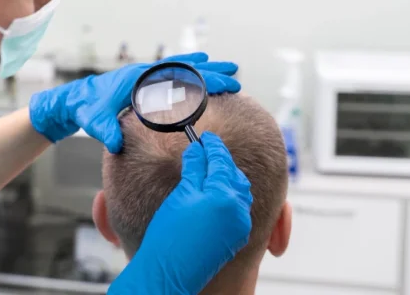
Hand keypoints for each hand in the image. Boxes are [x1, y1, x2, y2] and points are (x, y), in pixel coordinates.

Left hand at [29, 53, 239, 152]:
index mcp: (139, 78)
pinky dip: (192, 69)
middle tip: (235, 75)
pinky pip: (174, 71)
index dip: (201, 80)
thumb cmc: (88, 108)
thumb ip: (106, 130)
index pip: (176, 76)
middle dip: (211, 71)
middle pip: (185, 68)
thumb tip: (115, 143)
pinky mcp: (146, 79)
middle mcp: (146, 72)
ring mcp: (147, 74)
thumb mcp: (95, 120)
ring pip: (182, 66)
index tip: (222, 83)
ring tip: (229, 69)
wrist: (77, 99)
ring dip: (205, 67)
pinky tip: (203, 68)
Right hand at [108, 132, 252, 293]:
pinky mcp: (237, 237)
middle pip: (235, 174)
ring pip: (240, 191)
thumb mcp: (181, 194)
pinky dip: (230, 197)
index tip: (206, 137)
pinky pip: (239, 209)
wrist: (169, 272)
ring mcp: (240, 225)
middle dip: (222, 162)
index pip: (222, 160)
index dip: (213, 146)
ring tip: (208, 172)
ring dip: (227, 179)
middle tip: (206, 152)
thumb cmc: (169, 236)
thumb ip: (195, 168)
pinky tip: (213, 195)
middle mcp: (238, 210)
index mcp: (225, 195)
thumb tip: (199, 149)